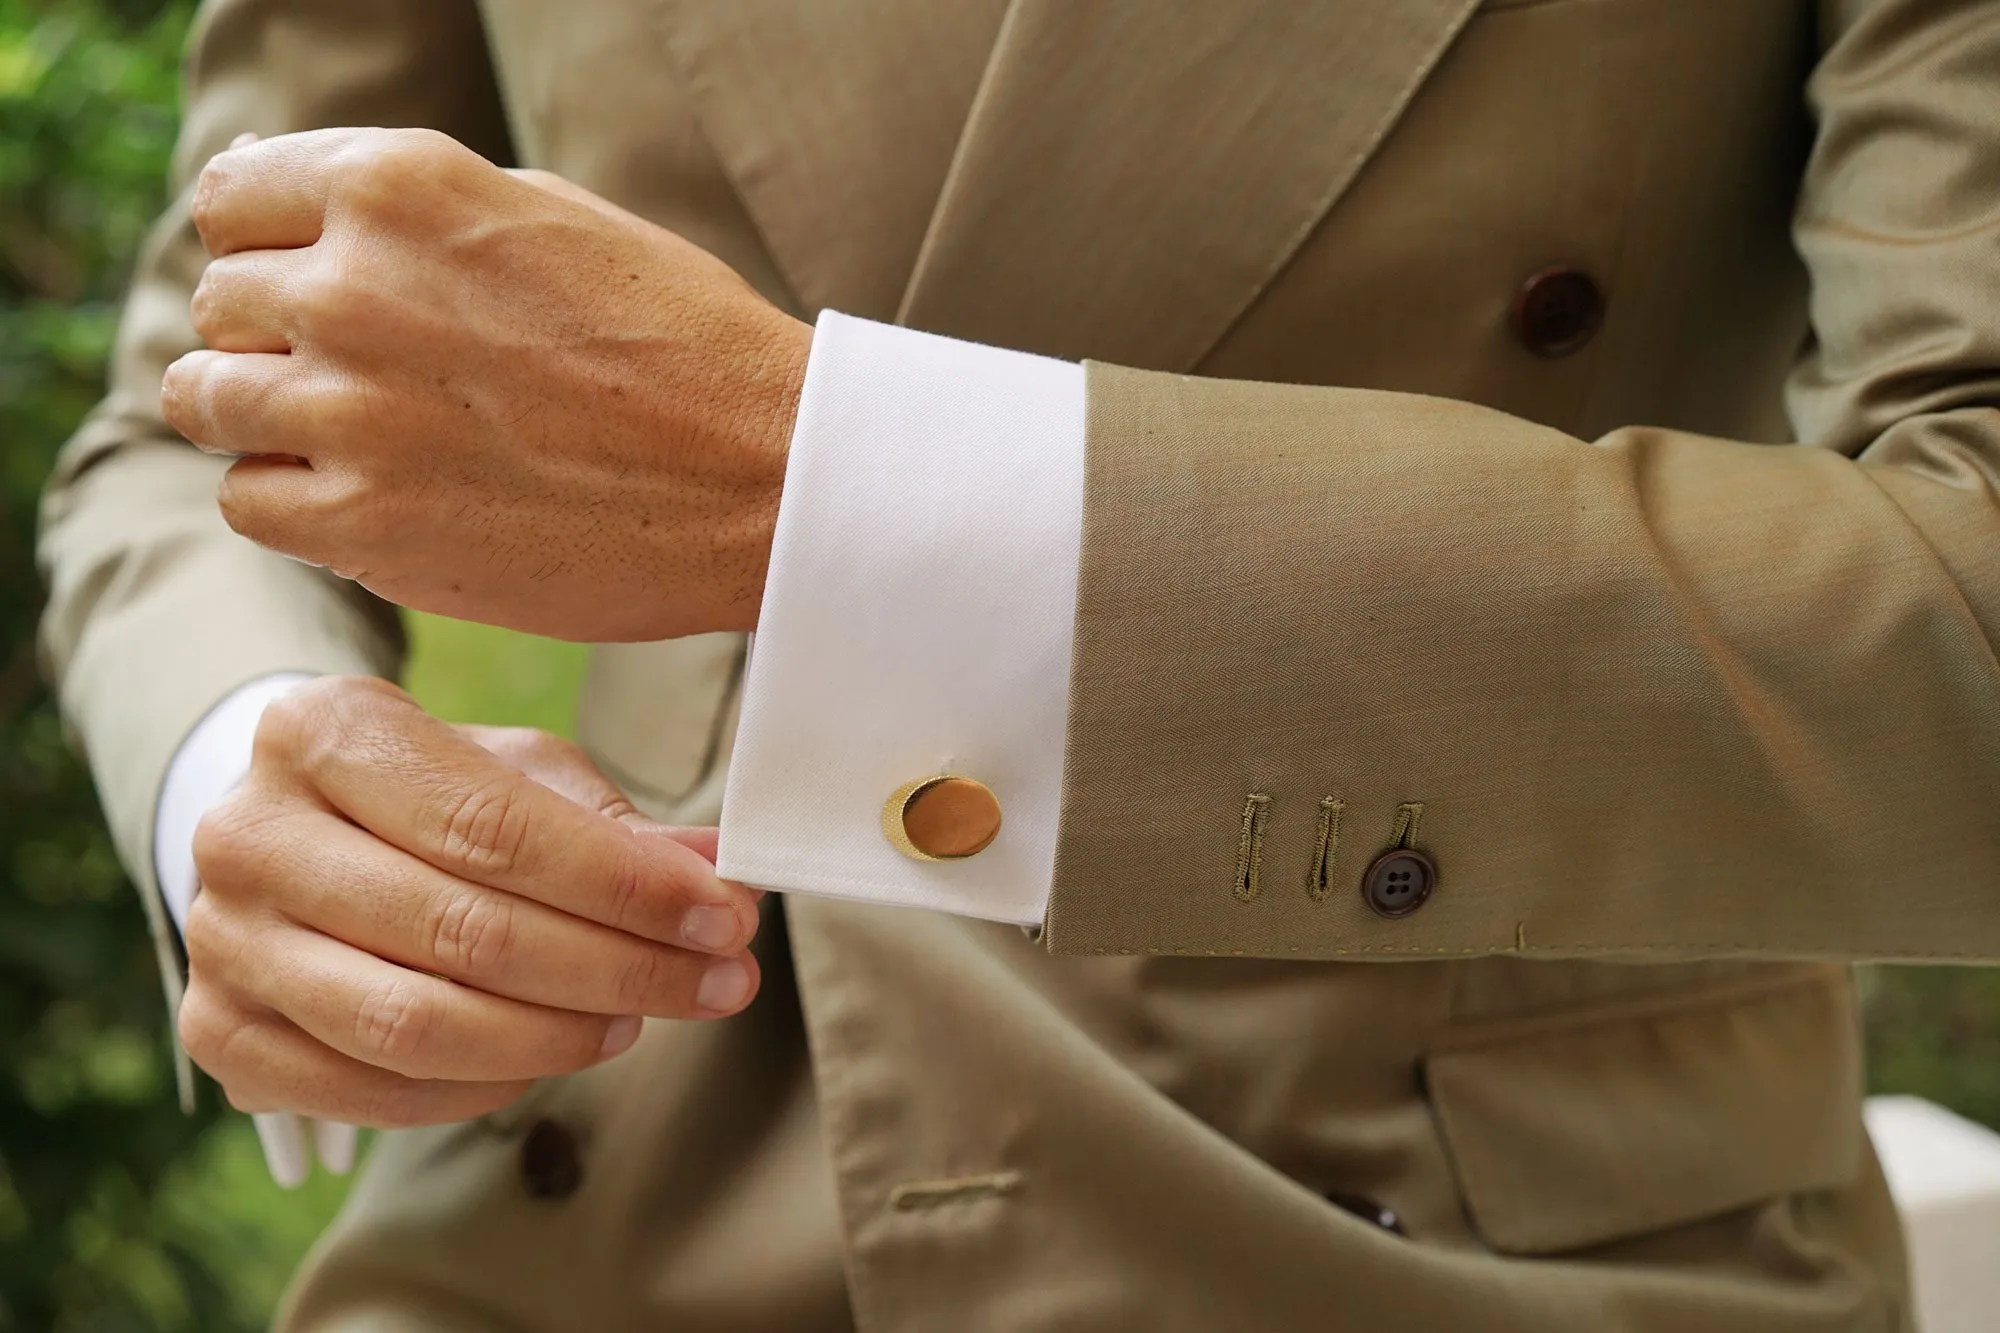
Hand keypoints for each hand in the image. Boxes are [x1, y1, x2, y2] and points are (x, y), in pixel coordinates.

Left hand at [160, 128, 810, 641]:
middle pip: (220, 302)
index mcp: (400, 187)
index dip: (268, 246)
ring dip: (265, 417)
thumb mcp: (551, 219)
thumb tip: (314, 231)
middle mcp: (353, 287)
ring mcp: (350, 410)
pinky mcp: (365, 525)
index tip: (312, 287)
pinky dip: (291, 501)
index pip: (232, 199)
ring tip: (356, 438)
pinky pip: (247, 500)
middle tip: (364, 377)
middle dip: (274, 335)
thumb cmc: (683, 344)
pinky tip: (370, 498)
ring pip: (205, 399)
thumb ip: (417, 216)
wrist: (767, 479)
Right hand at [176, 675, 760, 1127]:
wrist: (294, 833)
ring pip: (416, 1024)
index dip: (623, 885)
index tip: (725, 917)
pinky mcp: (221, 1033)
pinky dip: (485, 1086)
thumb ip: (614, 825)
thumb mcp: (517, 774)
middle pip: (464, 931)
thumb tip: (724, 878)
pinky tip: (557, 1054)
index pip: (493, 827)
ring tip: (642, 1018)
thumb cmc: (426, 793)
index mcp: (320, 731)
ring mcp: (223, 941)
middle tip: (720, 982)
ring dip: (558, 1036)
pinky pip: (375, 1091)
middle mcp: (248, 833)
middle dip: (619, 968)